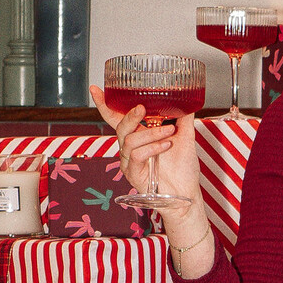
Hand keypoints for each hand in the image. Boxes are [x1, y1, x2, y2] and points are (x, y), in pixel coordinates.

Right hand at [89, 83, 205, 219]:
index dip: (105, 105)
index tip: (96, 89)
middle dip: (130, 115)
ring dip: (151, 133)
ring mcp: (129, 162)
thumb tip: (186, 100)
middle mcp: (130, 149)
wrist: (186, 193)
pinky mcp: (133, 173)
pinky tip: (166, 145)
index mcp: (138, 137)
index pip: (117, 118)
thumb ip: (183, 119)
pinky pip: (137, 154)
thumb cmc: (183, 169)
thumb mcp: (184, 138)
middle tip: (143, 108)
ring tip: (169, 131)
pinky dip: (152, 147)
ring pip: (130, 140)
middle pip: (120, 126)